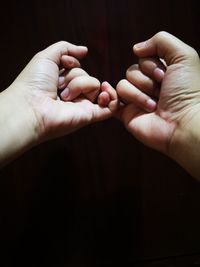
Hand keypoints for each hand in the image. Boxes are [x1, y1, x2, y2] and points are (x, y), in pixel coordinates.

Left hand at [0, 41, 116, 165]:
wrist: (30, 106)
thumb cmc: (34, 82)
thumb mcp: (47, 56)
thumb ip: (65, 48)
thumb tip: (85, 50)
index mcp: (62, 83)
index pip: (78, 68)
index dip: (72, 64)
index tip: (62, 65)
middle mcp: (73, 95)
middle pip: (87, 76)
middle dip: (73, 76)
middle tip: (58, 86)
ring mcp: (82, 105)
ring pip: (96, 85)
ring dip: (79, 85)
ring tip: (64, 96)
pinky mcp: (90, 116)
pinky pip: (110, 107)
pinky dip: (112, 98)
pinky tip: (105, 93)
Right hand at [116, 32, 199, 176]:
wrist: (181, 123)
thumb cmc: (187, 91)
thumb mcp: (183, 56)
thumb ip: (161, 40)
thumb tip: (135, 48)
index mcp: (161, 73)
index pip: (143, 58)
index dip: (151, 65)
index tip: (165, 76)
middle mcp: (149, 86)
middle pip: (132, 70)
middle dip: (146, 80)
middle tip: (160, 92)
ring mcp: (137, 100)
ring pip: (122, 84)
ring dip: (139, 94)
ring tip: (153, 106)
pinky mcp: (127, 114)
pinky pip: (112, 100)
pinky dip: (114, 99)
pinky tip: (125, 103)